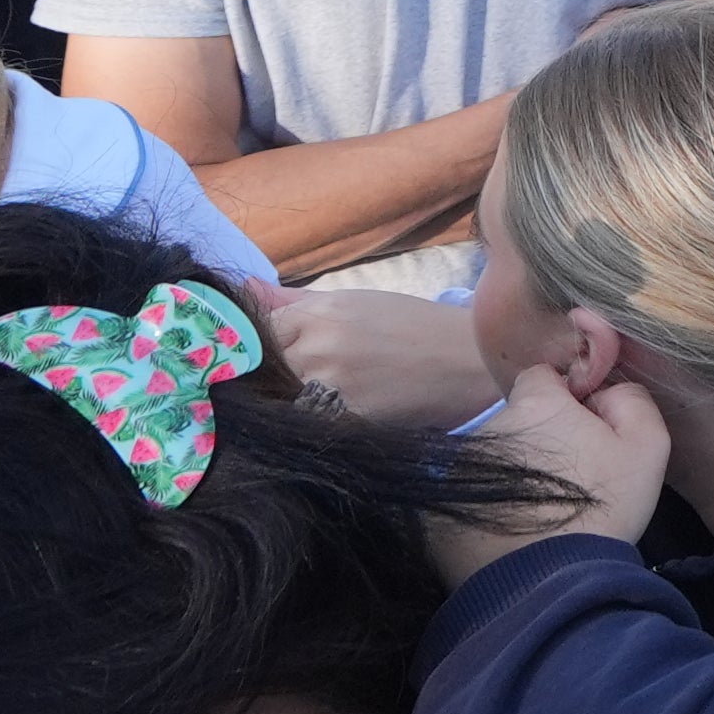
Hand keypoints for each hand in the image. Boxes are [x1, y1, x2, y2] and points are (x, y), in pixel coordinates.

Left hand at [262, 287, 496, 433]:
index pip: (257, 333)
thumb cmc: (414, 328)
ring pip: (280, 400)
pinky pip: (307, 424)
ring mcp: (330, 383)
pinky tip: (334, 419)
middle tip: (299, 384)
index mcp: (320, 312)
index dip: (264, 349)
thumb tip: (244, 289)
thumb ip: (295, 301)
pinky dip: (313, 424)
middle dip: (274, 378)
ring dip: (290, 404)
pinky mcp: (345, 418)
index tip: (275, 359)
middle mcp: (319, 344)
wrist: (470, 362)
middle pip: (264, 369)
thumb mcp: (356, 303)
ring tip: (320, 402)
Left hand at [441, 364, 672, 573]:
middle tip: (564, 480)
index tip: (580, 430)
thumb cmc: (604, 510)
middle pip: (515, 422)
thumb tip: (605, 390)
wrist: (551, 585)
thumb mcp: (647, 448)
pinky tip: (510, 535)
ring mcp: (458, 472)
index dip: (563, 400)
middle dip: (536, 440)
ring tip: (537, 514)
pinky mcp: (438, 514)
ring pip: (492, 461)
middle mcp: (488, 429)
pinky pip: (469, 500)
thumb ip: (630, 400)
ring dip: (511, 476)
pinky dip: (486, 510)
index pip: (540, 378)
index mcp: (535, 406)